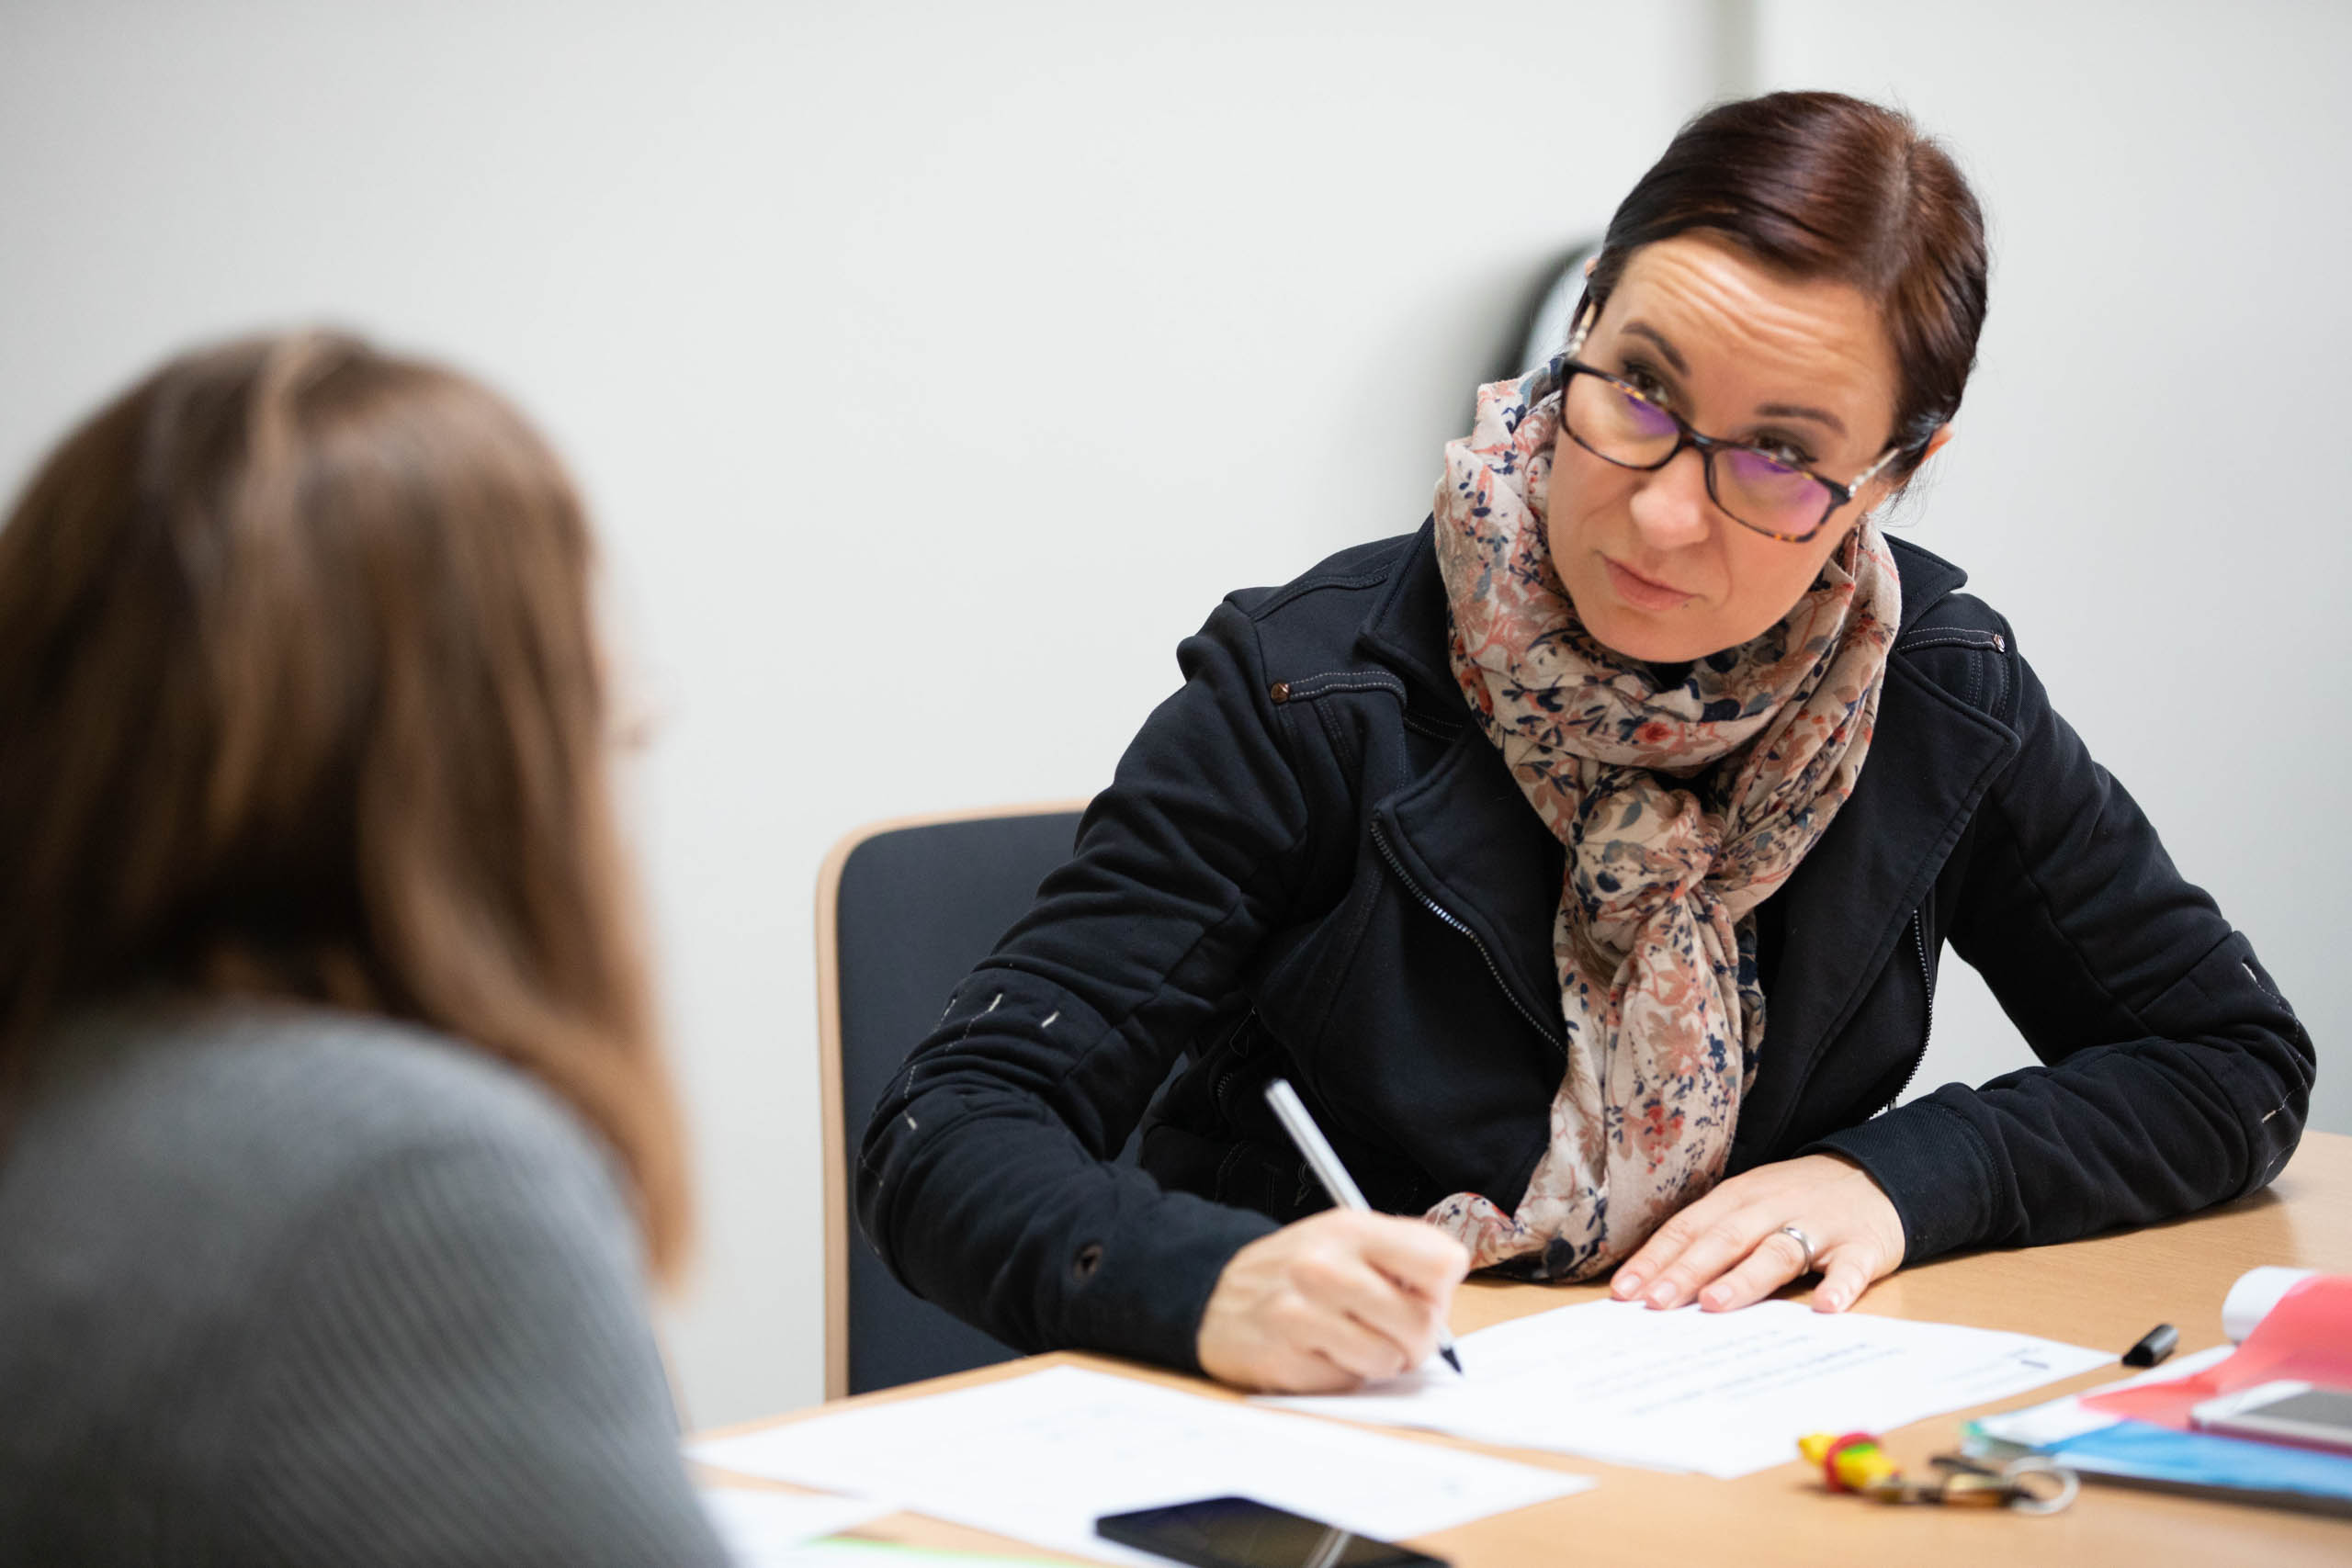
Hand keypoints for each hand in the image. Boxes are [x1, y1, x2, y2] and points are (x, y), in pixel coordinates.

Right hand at [1196, 1210, 1469, 1392]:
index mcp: (1352, 1229)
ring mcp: (1301, 1312)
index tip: (1417, 1296)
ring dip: (1377, 1362)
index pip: (1443, 1263)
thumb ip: (1401, 1254)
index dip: (1439, 1291)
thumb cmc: (1292, 1272)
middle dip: (1414, 1340)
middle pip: (1422, 1323)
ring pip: (1389, 1361)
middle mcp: (1325, 1265)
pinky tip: (1318, 1354)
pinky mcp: (1284, 1358)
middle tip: (1386, 1332)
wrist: (1213, 1294)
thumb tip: (1447, 1294)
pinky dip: (1341, 1377)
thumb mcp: (1343, 1238)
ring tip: (1348, 1342)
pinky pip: (1348, 1384)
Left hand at [1608, 1153, 1904, 1314]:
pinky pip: (1850, 1267)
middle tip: (1655, 1303)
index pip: (1687, 1229)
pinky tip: (1826, 1307)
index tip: (1624, 1292)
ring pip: (1776, 1251)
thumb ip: (1712, 1239)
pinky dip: (1839, 1286)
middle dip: (1686, 1271)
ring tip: (1715, 1303)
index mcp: (1738, 1198)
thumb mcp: (1751, 1205)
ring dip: (1744, 1278)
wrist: (1878, 1174)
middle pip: (1723, 1239)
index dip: (1655, 1259)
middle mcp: (1772, 1208)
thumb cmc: (1799, 1200)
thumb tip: (1659, 1284)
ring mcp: (1818, 1226)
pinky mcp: (1862, 1245)